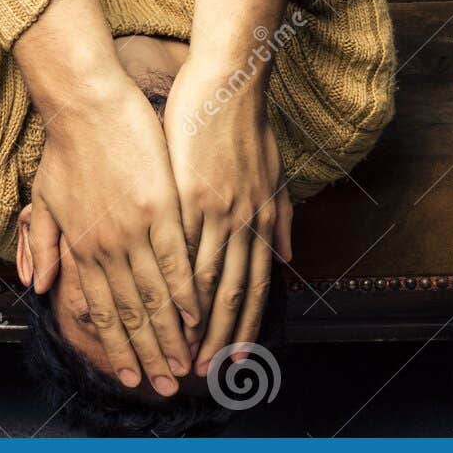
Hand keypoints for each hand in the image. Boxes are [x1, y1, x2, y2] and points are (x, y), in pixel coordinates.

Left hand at [28, 74, 199, 392]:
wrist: (85, 102)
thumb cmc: (65, 146)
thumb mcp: (44, 199)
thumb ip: (44, 245)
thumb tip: (41, 287)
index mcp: (81, 246)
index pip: (100, 310)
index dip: (116, 346)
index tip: (130, 375)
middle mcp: (106, 245)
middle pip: (130, 312)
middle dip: (147, 354)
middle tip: (164, 387)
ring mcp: (134, 226)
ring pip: (154, 293)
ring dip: (170, 334)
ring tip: (185, 364)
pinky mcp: (159, 204)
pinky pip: (176, 257)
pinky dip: (187, 290)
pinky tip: (197, 314)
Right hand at [167, 0, 293, 375]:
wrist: (229, 79)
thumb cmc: (247, 123)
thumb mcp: (274, 171)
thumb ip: (280, 215)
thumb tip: (288, 251)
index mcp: (261, 217)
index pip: (256, 284)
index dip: (246, 324)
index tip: (236, 358)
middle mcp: (245, 219)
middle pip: (234, 291)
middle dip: (221, 335)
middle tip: (207, 372)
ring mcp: (219, 207)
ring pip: (209, 275)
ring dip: (196, 317)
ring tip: (181, 347)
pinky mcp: (192, 190)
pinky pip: (185, 243)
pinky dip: (177, 276)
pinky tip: (164, 303)